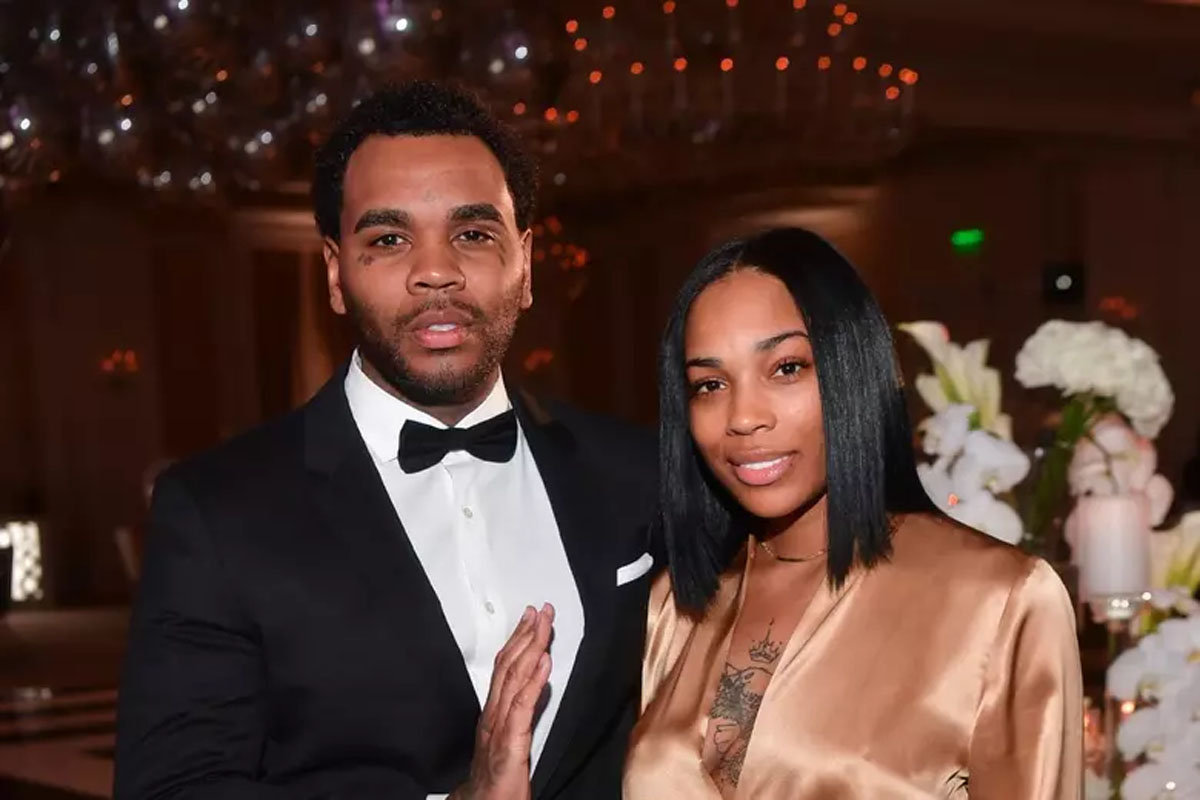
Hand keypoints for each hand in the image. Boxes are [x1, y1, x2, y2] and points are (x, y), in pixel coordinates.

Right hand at [452, 603, 554, 799]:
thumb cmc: (496, 776)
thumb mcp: (510, 736)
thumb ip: (519, 710)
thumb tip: (534, 683)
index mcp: (494, 710)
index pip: (506, 666)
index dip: (519, 639)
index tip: (532, 617)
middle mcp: (494, 713)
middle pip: (510, 665)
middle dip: (527, 634)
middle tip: (542, 610)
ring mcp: (499, 726)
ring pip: (515, 679)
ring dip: (532, 648)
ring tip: (544, 626)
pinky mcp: (510, 743)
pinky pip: (522, 707)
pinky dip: (533, 682)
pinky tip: (543, 663)